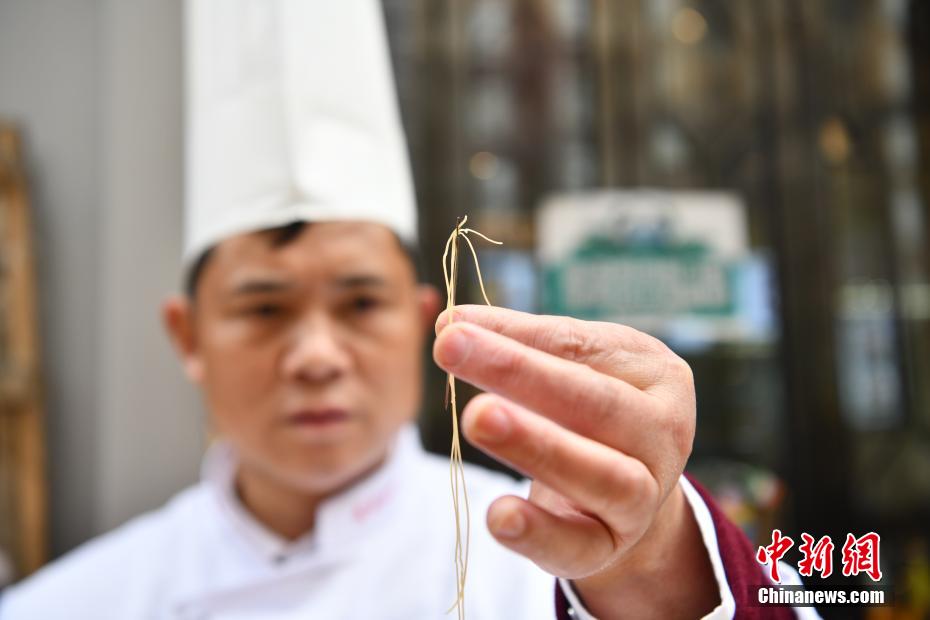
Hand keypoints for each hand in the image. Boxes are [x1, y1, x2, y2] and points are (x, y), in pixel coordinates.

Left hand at [433, 305, 717, 618]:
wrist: (634, 491)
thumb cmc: (596, 411)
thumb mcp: (579, 368)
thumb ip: (523, 344)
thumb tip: (451, 324)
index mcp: (658, 375)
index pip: (581, 347)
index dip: (515, 336)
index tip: (450, 327)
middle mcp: (663, 435)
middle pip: (596, 404)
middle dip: (520, 374)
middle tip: (451, 349)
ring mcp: (645, 498)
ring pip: (601, 476)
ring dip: (536, 445)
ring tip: (476, 417)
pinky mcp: (611, 547)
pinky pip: (577, 545)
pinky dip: (538, 533)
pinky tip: (498, 515)